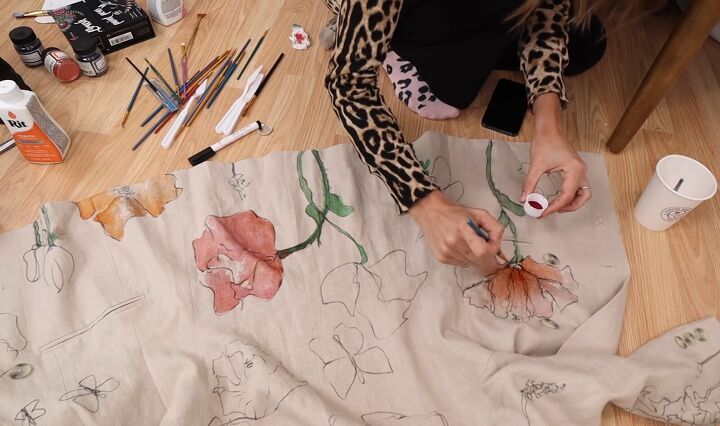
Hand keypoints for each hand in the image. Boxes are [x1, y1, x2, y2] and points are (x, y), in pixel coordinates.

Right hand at [409, 191, 503, 273]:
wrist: (430, 212)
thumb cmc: (456, 212)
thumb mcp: (479, 213)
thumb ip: (495, 228)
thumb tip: (498, 246)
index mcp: (463, 229)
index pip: (482, 251)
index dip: (492, 251)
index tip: (493, 245)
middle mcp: (453, 243)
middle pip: (478, 260)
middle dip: (485, 254)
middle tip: (482, 244)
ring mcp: (446, 252)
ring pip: (471, 263)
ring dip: (474, 256)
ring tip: (467, 242)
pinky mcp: (441, 258)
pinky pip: (461, 263)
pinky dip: (464, 257)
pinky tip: (459, 246)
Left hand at [522, 93, 590, 216]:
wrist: (549, 129)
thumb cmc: (545, 142)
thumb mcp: (536, 165)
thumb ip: (530, 184)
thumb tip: (524, 199)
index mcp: (574, 170)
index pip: (567, 195)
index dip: (555, 207)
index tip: (543, 213)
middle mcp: (581, 170)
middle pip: (583, 196)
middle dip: (569, 207)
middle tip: (552, 211)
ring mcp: (580, 169)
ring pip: (583, 192)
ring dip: (573, 202)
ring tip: (556, 207)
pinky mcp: (576, 169)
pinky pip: (579, 186)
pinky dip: (572, 195)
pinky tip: (559, 198)